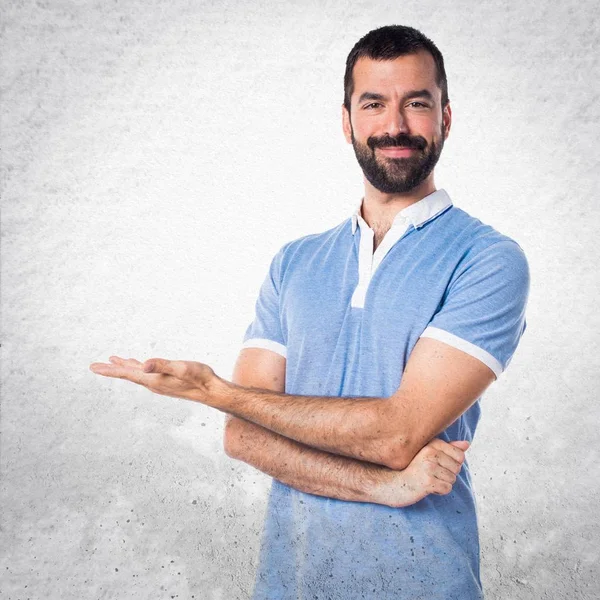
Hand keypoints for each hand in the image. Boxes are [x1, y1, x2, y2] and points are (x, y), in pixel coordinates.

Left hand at [89, 355, 218, 403]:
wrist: (212, 391)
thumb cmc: (200, 378)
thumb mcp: (182, 368)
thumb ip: (163, 365)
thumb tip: (144, 364)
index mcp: (153, 380)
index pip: (127, 374)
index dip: (110, 370)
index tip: (93, 368)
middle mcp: (153, 384)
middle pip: (128, 375)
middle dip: (111, 370)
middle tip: (94, 366)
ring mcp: (159, 383)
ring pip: (136, 374)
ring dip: (123, 368)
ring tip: (112, 362)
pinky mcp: (166, 382)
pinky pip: (146, 374)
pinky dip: (137, 368)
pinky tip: (139, 366)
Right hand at [378, 438, 469, 507]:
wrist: (393, 483)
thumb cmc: (413, 469)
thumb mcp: (429, 454)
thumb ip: (449, 448)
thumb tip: (467, 443)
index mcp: (431, 444)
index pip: (460, 455)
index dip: (452, 464)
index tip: (437, 465)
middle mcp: (430, 453)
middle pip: (457, 468)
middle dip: (447, 474)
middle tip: (431, 474)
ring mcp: (428, 467)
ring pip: (452, 479)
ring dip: (442, 483)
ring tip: (427, 480)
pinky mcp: (427, 482)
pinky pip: (447, 488)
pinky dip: (439, 491)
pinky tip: (427, 487)